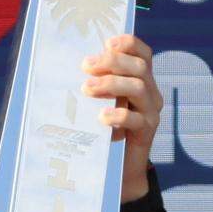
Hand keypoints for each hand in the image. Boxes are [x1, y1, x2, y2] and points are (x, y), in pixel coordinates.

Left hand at [81, 33, 161, 199]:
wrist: (117, 168)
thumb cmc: (101, 127)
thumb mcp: (99, 100)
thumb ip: (92, 82)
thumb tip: (63, 64)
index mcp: (139, 79)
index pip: (143, 53)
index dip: (129, 43)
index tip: (106, 43)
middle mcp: (149, 92)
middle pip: (140, 67)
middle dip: (112, 62)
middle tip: (85, 66)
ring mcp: (150, 112)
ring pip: (139, 87)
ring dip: (111, 83)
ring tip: (87, 90)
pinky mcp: (147, 133)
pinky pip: (137, 120)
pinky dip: (118, 115)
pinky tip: (101, 117)